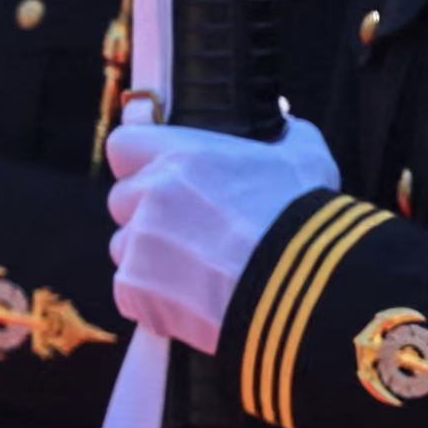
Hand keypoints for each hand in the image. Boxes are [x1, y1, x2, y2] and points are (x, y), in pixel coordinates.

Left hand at [105, 117, 337, 354]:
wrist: (304, 291)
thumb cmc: (305, 223)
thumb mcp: (306, 160)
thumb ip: (286, 135)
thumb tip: (284, 125)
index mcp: (181, 157)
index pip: (123, 145)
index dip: (137, 161)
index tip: (155, 175)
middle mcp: (151, 194)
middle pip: (122, 200)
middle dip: (146, 214)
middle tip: (188, 233)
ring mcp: (139, 241)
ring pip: (123, 247)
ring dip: (148, 258)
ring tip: (196, 273)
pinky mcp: (135, 287)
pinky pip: (129, 291)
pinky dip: (153, 300)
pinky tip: (192, 303)